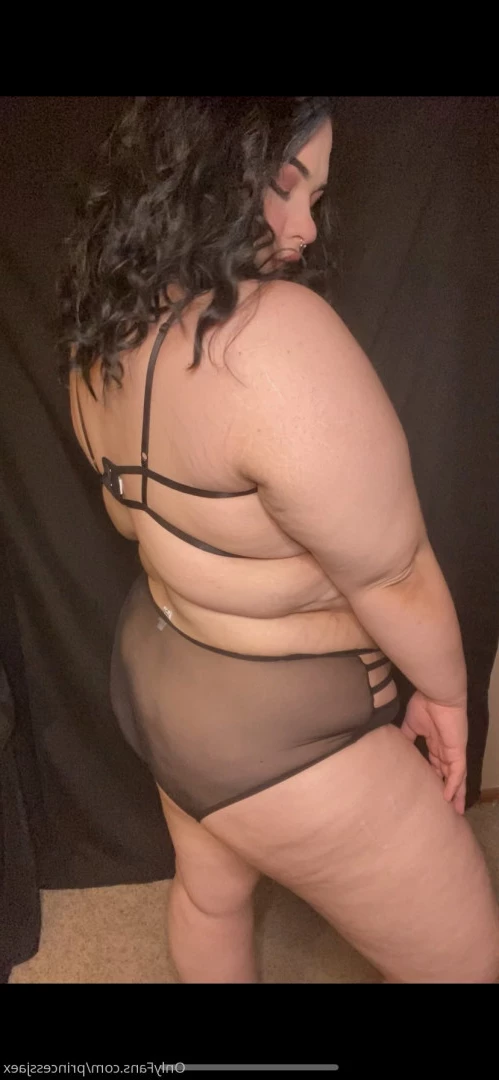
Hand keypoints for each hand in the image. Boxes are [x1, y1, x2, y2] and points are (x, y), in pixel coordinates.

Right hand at [400, 690, 467, 814]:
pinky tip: (448, 797)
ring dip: (456, 793)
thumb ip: (406, 737)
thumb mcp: (410, 724)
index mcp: (435, 742)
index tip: (430, 790)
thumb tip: (396, 748)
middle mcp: (446, 748)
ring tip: (454, 810)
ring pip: (456, 777)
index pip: (437, 764)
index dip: (435, 777)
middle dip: (448, 789)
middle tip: (446, 807)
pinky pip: (457, 772)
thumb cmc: (424, 704)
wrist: (436, 694)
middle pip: (448, 774)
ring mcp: (453, 750)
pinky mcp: (457, 751)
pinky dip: (454, 785)